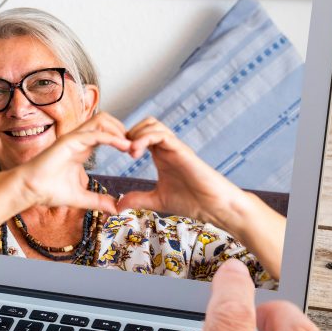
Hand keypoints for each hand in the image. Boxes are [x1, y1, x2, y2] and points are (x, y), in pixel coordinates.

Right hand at [11, 113, 129, 214]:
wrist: (29, 190)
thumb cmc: (48, 191)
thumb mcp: (80, 197)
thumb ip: (98, 201)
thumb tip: (115, 208)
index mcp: (82, 148)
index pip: (106, 133)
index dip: (122, 140)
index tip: (134, 153)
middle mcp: (79, 139)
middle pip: (106, 120)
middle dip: (123, 129)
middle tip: (135, 146)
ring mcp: (73, 138)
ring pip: (102, 120)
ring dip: (119, 130)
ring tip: (130, 145)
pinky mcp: (69, 141)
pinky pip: (95, 133)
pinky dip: (111, 138)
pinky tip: (123, 146)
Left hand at [117, 117, 243, 225]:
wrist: (214, 207)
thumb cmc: (192, 201)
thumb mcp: (157, 200)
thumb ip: (138, 200)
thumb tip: (118, 205)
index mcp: (161, 155)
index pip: (141, 134)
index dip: (126, 140)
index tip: (117, 154)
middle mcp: (168, 148)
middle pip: (146, 123)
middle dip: (129, 132)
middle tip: (122, 151)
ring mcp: (175, 147)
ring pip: (153, 124)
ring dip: (136, 134)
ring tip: (130, 153)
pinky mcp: (182, 151)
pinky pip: (161, 134)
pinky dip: (145, 138)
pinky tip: (136, 153)